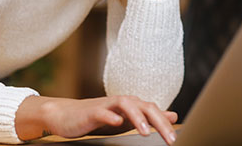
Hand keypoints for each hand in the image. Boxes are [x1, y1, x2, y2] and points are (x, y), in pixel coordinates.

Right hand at [15, 95, 177, 144]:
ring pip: (126, 104)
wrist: (66, 115)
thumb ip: (149, 117)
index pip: (154, 111)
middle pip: (145, 106)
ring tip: (146, 132)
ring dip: (138, 117)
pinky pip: (102, 112)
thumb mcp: (128, 119)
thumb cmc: (98, 117)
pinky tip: (117, 122)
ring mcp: (107, 105)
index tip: (175, 139)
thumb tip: (172, 115)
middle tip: (170, 138)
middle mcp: (122, 102)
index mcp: (132, 105)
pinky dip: (110, 116)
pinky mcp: (91, 112)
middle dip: (159, 122)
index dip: (166, 124)